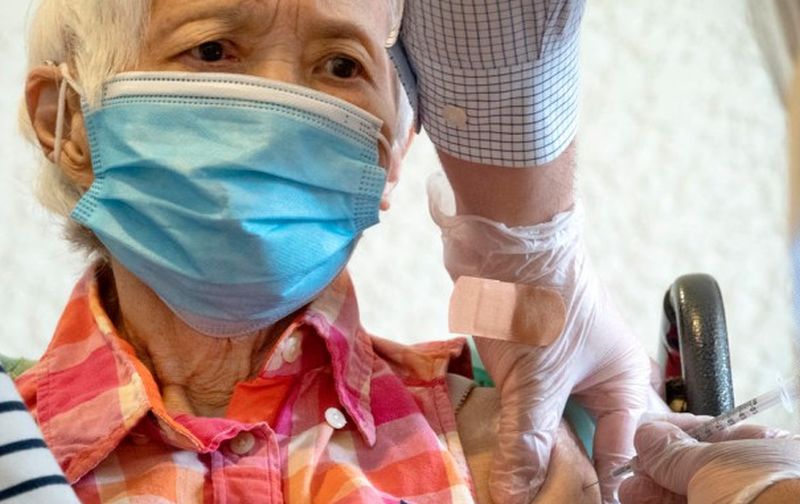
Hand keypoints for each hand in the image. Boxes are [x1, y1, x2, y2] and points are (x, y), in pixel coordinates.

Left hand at [430, 175, 660, 503]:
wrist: (502, 240)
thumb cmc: (539, 298)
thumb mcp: (539, 379)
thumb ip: (530, 442)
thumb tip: (518, 496)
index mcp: (625, 382)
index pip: (619, 455)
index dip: (596, 489)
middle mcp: (600, 379)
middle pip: (588, 443)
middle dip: (564, 473)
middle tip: (539, 499)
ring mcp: (564, 370)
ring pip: (554, 427)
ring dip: (534, 454)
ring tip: (516, 487)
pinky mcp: (531, 363)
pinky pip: (528, 408)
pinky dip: (514, 430)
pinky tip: (499, 453)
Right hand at [619, 413, 799, 503]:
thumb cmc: (760, 492)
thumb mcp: (710, 462)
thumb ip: (675, 449)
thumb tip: (649, 434)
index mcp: (772, 452)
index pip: (719, 433)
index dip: (680, 429)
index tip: (648, 431)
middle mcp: (759, 481)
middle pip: (700, 468)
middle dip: (661, 465)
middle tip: (635, 464)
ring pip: (690, 494)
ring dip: (654, 489)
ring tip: (628, 488)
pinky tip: (636, 499)